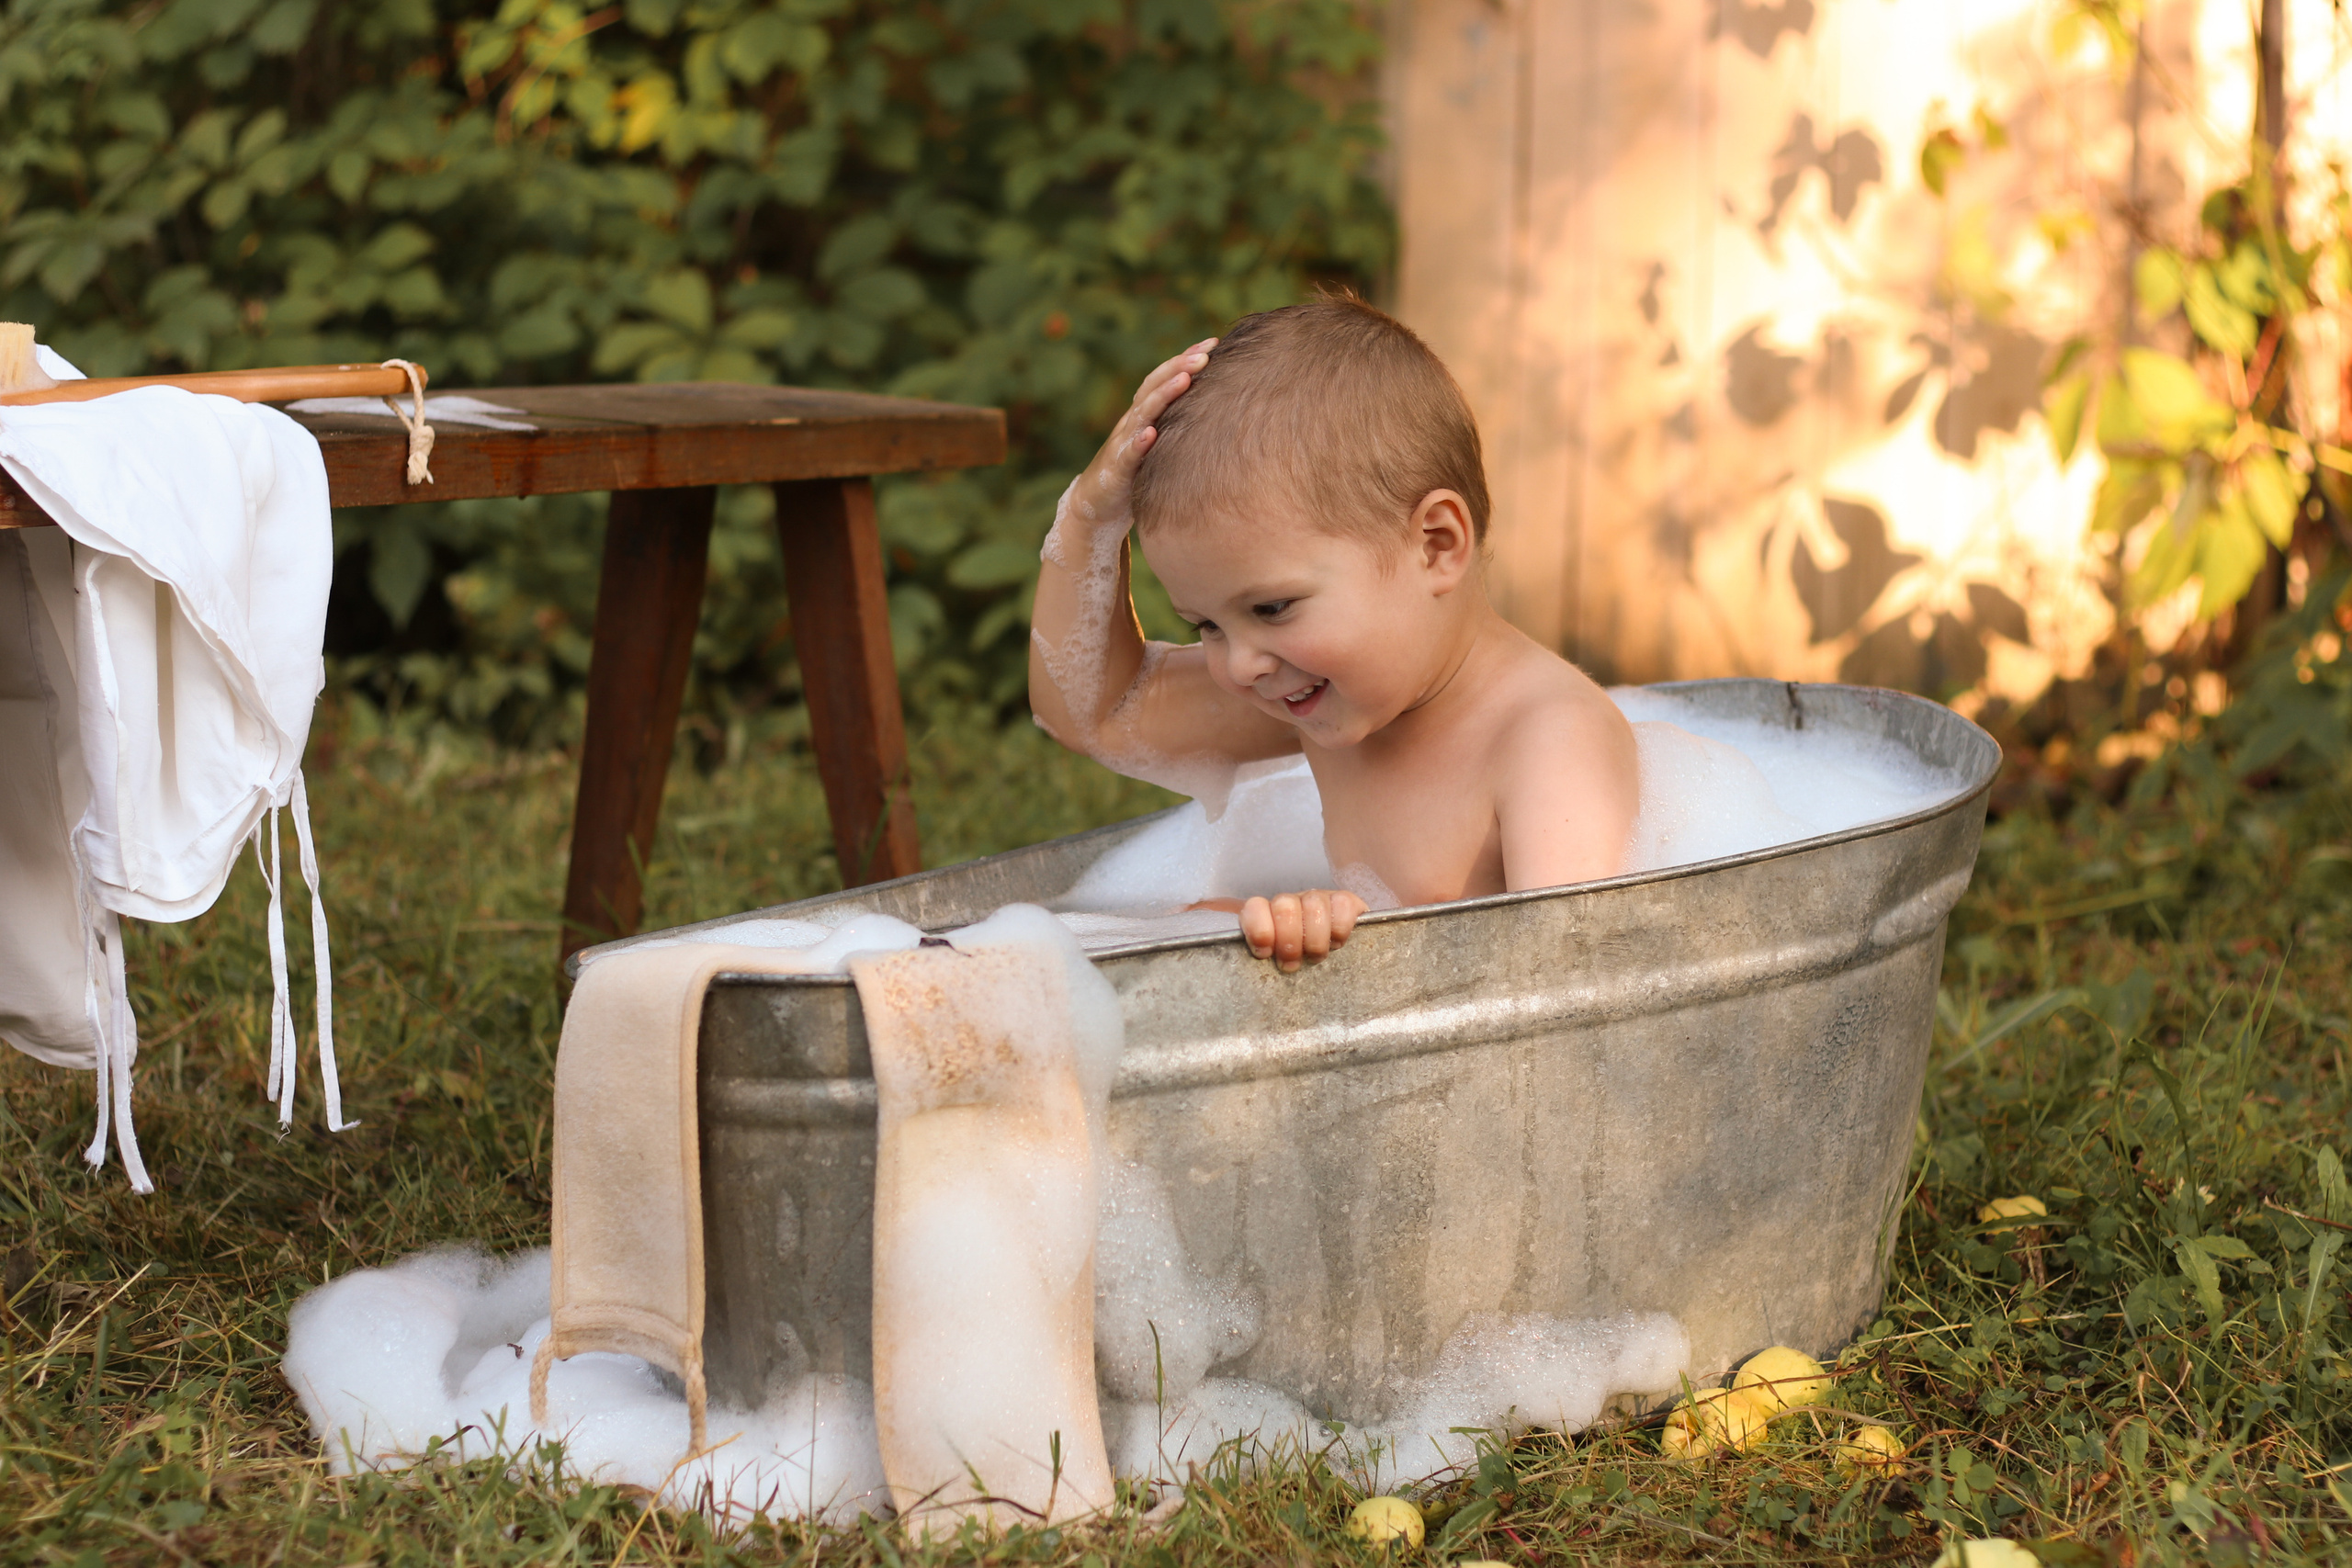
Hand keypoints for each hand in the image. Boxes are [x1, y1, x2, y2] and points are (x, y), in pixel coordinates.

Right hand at [1062, 339, 1215, 535]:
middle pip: (1154, 387)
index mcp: (1144, 413)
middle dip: (1178, 367)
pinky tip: (1150, 434)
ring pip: (1143, 414)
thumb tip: (1214, 408)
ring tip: (1184, 379)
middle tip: (1204, 353)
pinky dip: (1139, 443)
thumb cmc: (1134, 472)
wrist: (1095, 503)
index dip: (1185, 359)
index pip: (1164, 378)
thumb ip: (1176, 424)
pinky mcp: (1117, 470)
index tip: (1212, 342)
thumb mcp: (1158, 443)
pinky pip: (1128, 454)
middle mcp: (1133, 422)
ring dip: (1163, 395)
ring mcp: (1123, 443)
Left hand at [1189, 890, 1367, 972]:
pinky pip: (1345, 905)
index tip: (1263, 953)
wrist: (1321, 963)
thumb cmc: (1279, 964)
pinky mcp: (1348, 906)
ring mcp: (1319, 901)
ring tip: (1315, 958)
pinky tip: (1338, 942)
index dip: (1259, 928)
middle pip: (1285, 905)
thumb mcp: (1242, 956)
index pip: (1253, 906)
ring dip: (1315, 939)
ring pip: (1314, 905)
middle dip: (1289, 940)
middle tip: (1291, 963)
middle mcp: (1289, 902)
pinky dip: (1340, 926)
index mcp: (1261, 913)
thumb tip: (1175, 914)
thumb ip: (1204, 931)